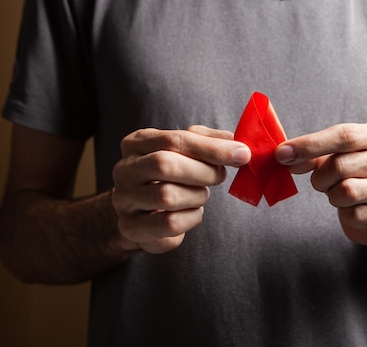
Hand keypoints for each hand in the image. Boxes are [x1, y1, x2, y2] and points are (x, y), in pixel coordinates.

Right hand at [112, 126, 250, 253]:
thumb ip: (209, 141)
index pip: (174, 139)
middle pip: (165, 164)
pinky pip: (169, 223)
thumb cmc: (169, 176)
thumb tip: (238, 144)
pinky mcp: (130, 227)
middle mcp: (124, 169)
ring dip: (197, 196)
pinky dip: (191, 218)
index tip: (242, 154)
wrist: (140, 211)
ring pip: (167, 196)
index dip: (212, 148)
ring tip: (201, 194)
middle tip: (220, 176)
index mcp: (137, 142)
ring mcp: (124, 199)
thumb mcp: (185, 150)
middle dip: (203, 172)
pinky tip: (192, 212)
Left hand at [275, 123, 366, 245]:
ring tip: (340, 195)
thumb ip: (312, 154)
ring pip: (347, 192)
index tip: (281, 154)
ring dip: (333, 197)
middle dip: (320, 178)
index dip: (309, 144)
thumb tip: (284, 155)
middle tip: (321, 183)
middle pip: (341, 165)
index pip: (344, 135)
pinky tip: (354, 210)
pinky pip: (355, 215)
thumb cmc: (357, 176)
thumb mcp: (336, 157)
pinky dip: (346, 215)